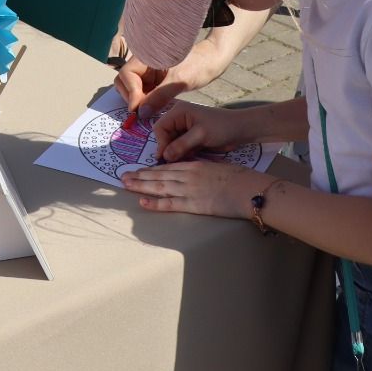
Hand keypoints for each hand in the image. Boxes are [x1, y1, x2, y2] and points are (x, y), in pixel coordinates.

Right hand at [115, 55, 197, 117]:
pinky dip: (145, 102)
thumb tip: (141, 112)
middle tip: (142, 111)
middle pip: (124, 80)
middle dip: (130, 96)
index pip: (126, 74)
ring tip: (148, 111)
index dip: (130, 92)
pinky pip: (142, 92)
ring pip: (131, 88)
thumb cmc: (198, 65)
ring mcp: (148, 72)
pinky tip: (153, 109)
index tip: (138, 109)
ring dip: (137, 100)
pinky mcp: (154, 81)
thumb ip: (159, 96)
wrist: (212, 62)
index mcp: (146, 56)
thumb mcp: (179, 82)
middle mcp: (143, 63)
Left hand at [122, 159, 255, 215]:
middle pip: (158, 176)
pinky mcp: (193, 204)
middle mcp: (187, 175)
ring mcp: (189, 190)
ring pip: (159, 187)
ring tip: (126, 185)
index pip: (166, 167)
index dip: (150, 169)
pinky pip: (170, 203)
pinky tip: (142, 202)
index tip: (137, 170)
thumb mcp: (216, 166)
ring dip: (141, 186)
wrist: (248, 188)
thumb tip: (194, 169)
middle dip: (139, 177)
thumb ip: (202, 168)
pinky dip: (155, 203)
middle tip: (123, 177)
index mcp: (193, 165)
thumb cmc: (238, 177)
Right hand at [150, 101, 251, 161]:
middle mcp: (179, 119)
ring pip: (171, 143)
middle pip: (164, 136)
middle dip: (167, 149)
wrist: (241, 130)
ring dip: (175, 153)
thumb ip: (181, 145)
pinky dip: (182, 155)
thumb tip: (164, 156)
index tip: (164, 158)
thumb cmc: (222, 127)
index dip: (161, 143)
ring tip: (180, 163)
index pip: (160, 127)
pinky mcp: (190, 138)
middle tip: (171, 163)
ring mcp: (184, 129)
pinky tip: (187, 160)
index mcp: (179, 112)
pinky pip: (180, 148)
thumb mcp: (201, 135)